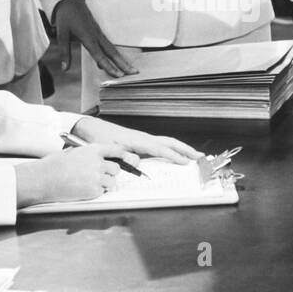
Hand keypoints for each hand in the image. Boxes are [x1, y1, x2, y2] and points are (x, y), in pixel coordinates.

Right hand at [13, 144, 123, 206]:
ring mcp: (96, 178)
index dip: (121, 155)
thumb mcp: (72, 152)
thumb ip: (87, 154)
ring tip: (92, 184)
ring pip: (112, 182)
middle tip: (102, 175)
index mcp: (92, 150)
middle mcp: (97, 163)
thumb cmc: (54, 165)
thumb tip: (97, 158)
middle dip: (111, 173)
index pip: (115, 150)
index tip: (124, 159)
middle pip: (116, 169)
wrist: (44, 179)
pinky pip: (102, 192)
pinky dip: (97, 192)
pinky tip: (85, 189)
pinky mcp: (93, 191)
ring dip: (106, 184)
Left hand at [52, 0, 135, 76]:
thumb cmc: (65, 16)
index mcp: (88, 37)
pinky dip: (113, 53)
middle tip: (134, 73)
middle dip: (123, 64)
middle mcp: (96, 35)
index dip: (110, 66)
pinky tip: (112, 60)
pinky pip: (108, 44)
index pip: (100, 55)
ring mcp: (99, 33)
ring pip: (112, 48)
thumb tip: (65, 69)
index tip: (119, 75)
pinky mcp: (98, 31)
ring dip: (121, 59)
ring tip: (129, 69)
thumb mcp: (61, 34)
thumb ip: (65, 53)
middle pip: (112, 52)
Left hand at [72, 116, 200, 162]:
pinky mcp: (141, 142)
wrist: (92, 129)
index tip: (186, 163)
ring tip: (194, 156)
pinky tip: (176, 156)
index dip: (174, 156)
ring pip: (167, 143)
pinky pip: (161, 146)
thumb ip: (124, 157)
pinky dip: (172, 150)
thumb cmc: (100, 139)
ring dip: (181, 149)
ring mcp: (144, 139)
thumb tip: (139, 162)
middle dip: (186, 150)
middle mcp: (144, 138)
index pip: (161, 149)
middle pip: (170, 142)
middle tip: (200, 157)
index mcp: (138, 141)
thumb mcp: (110, 150)